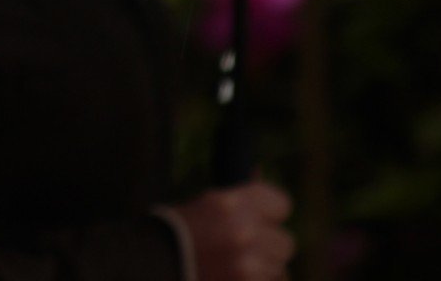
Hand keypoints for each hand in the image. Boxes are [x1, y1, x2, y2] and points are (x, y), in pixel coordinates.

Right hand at [166, 181, 294, 280]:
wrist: (154, 264)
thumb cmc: (178, 231)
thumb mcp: (207, 205)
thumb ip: (240, 198)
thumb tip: (258, 171)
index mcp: (233, 202)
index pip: (282, 204)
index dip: (271, 214)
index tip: (262, 220)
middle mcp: (245, 231)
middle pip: (286, 242)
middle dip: (269, 247)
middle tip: (245, 249)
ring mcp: (248, 264)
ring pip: (279, 268)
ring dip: (263, 269)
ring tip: (235, 266)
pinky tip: (236, 277)